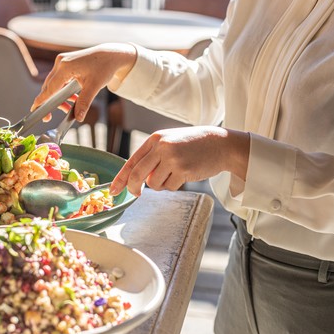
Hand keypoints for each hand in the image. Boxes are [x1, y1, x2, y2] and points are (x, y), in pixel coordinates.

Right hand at [31, 43, 136, 121]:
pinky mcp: (66, 63)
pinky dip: (64, 90)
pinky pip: (59, 80)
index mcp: (65, 67)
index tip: (34, 109)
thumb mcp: (94, 86)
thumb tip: (78, 117)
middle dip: (52, 102)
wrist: (111, 55)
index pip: (50, 88)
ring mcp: (62, 62)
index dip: (41, 100)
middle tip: (50, 117)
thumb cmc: (104, 67)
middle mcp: (61, 62)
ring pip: (54, 84)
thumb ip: (84, 102)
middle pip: (49, 87)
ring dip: (59, 97)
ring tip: (69, 108)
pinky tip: (73, 98)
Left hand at [109, 126, 249, 196]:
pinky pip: (169, 187)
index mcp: (155, 139)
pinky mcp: (183, 170)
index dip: (120, 178)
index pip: (131, 161)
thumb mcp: (169, 142)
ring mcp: (172, 158)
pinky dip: (174, 185)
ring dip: (161, 184)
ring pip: (154, 183)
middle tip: (135, 194)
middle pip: (137, 174)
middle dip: (133, 187)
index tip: (112, 190)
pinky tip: (184, 174)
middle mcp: (161, 147)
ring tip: (174, 173)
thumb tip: (136, 178)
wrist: (220, 144)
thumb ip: (152, 156)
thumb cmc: (193, 144)